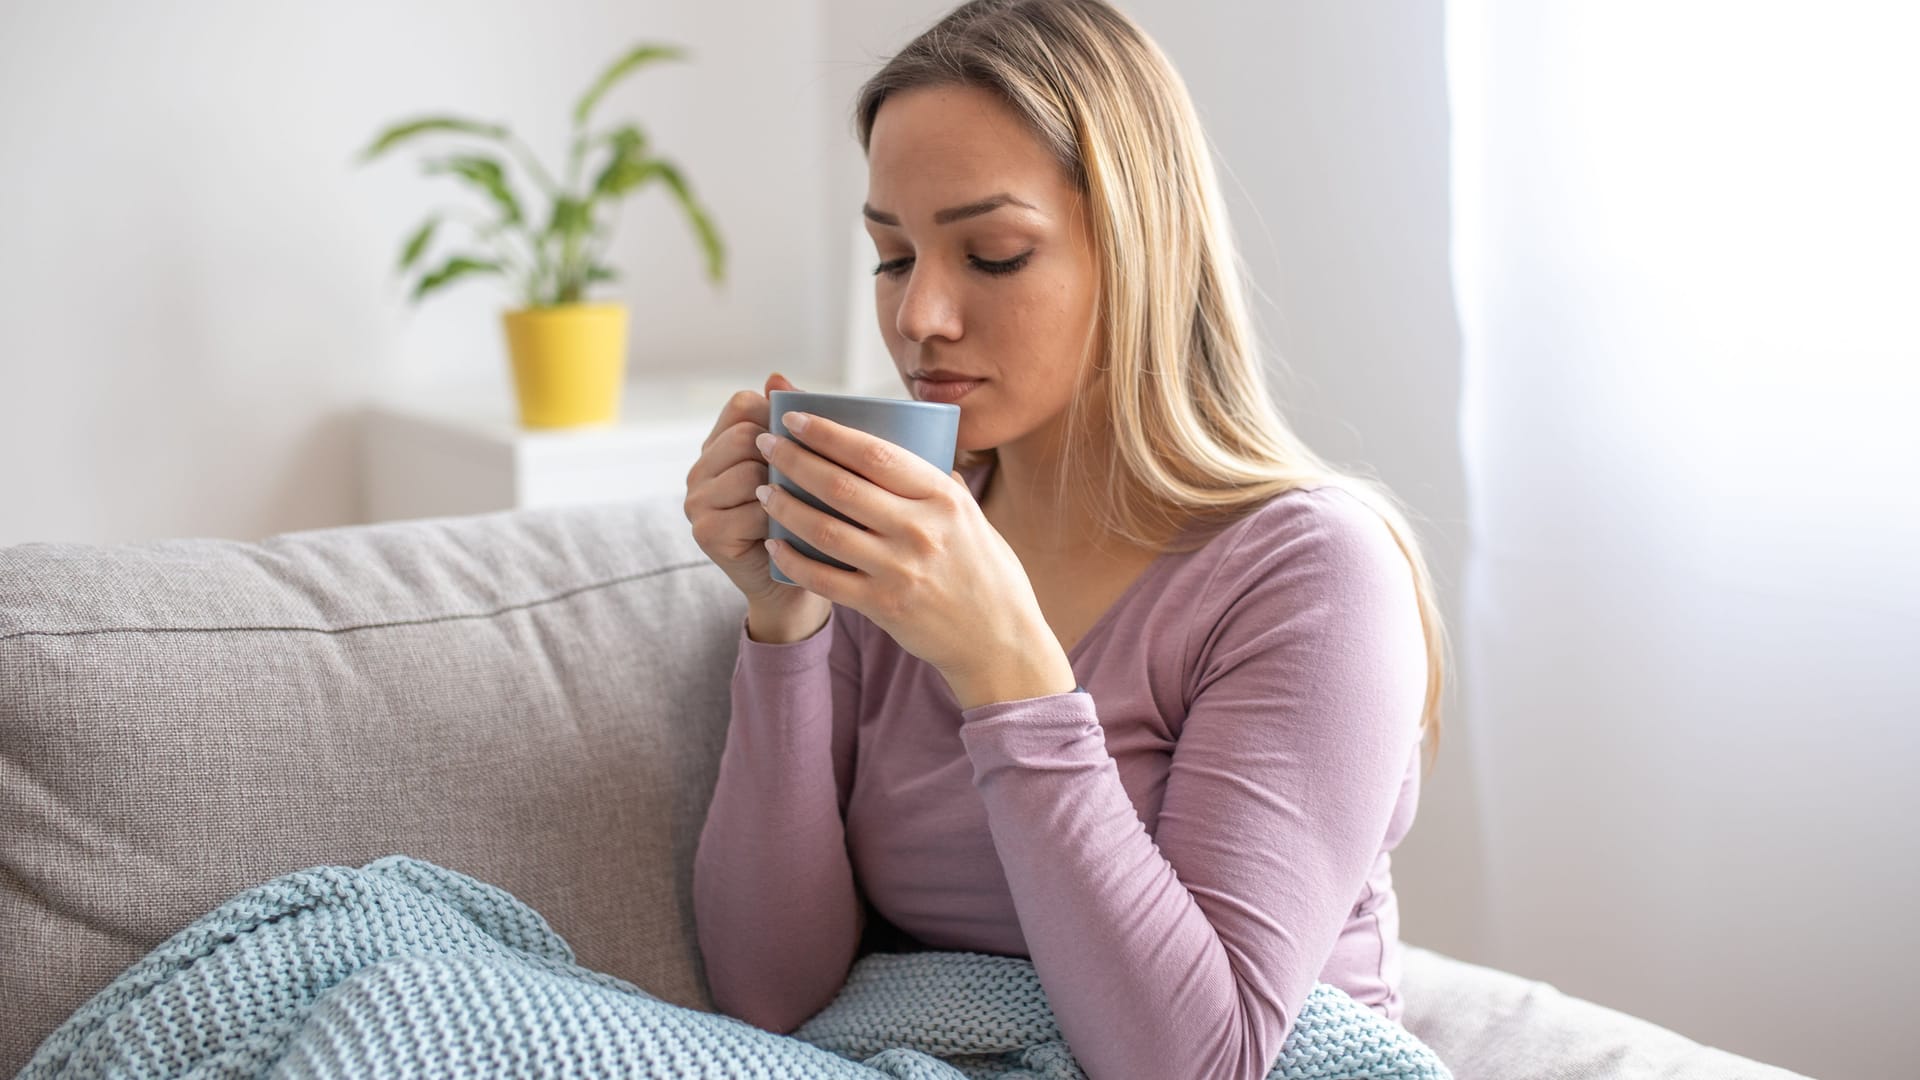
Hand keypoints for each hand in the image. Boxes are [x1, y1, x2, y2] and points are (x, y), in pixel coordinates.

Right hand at [683, 373, 831, 633]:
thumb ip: (793, 427)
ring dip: (786, 488)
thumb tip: (775, 376)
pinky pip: (752, 509)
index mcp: (719, 446)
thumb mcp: (805, 469)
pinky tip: (794, 531)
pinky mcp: (706, 532)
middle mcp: (700, 471)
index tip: (808, 436)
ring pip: (749, 471)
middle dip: (784, 454)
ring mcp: (697, 502)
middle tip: (812, 480)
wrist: (796, 587)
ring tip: (807, 506)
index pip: (741, 404)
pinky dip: (781, 520)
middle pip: (743, 435)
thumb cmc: (806, 521)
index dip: (776, 414)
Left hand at [754, 411, 1074, 705]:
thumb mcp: (974, 517)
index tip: (795, 416)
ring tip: (764, 492)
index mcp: (943, 497)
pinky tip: (774, 545)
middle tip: (765, 444)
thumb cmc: (987, 573)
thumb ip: (941, 486)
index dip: (827, 432)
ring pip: (824, 529)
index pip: (874, 452)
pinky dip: (793, 560)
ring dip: (785, 507)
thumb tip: (915, 449)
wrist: (999, 641)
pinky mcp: (884, 606)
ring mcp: (900, 570)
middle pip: (839, 486)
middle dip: (793, 460)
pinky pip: (824, 579)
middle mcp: (921, 529)